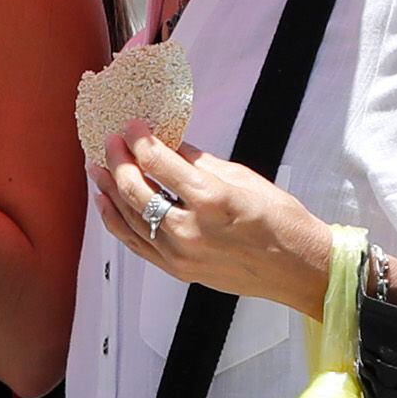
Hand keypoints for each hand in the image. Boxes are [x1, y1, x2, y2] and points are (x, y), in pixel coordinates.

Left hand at [89, 128, 333, 314]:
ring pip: (129, 218)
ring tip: (97, 168)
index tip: (130, 126)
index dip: (139, 140)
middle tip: (110, 142)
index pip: (159, 163)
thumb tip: (169, 143)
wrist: (300, 269)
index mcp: (212, 199)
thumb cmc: (281, 222)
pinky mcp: (178, 271)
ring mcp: (181, 254)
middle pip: (137, 191)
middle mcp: (191, 229)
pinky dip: (116, 222)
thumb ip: (199, 161)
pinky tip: (106, 203)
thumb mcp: (243, 178)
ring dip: (109, 190)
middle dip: (118, 161)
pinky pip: (136, 244)